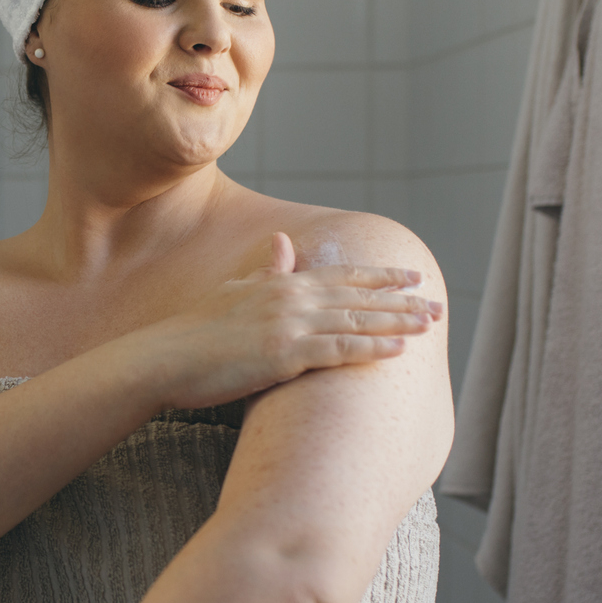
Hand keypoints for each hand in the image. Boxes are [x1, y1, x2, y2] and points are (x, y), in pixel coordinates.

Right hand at [117, 231, 440, 411]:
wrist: (165, 358)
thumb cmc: (194, 334)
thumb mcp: (232, 292)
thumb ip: (264, 271)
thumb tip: (282, 244)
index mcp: (280, 282)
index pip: (341, 274)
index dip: (379, 275)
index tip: (410, 276)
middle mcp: (290, 296)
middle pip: (358, 295)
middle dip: (401, 299)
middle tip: (437, 302)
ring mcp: (289, 324)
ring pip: (356, 320)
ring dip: (397, 321)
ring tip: (429, 324)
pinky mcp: (285, 353)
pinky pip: (339, 349)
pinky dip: (372, 347)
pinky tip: (399, 350)